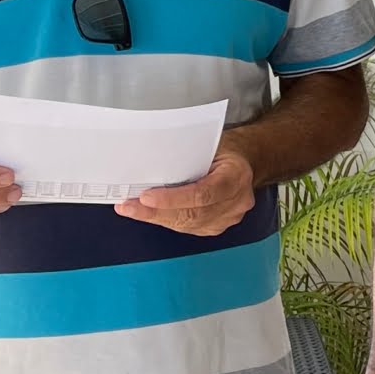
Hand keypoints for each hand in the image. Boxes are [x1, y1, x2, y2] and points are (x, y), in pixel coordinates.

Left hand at [116, 147, 257, 235]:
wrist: (244, 162)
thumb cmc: (224, 151)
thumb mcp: (208, 145)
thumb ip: (187, 157)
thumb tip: (151, 165)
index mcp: (236, 174)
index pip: (203, 193)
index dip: (172, 199)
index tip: (146, 197)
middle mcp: (236, 200)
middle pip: (193, 214)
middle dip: (156, 212)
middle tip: (130, 207)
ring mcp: (229, 216)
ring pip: (188, 224)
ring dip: (158, 218)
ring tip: (133, 210)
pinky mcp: (218, 226)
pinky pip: (189, 228)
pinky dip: (168, 221)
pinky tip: (151, 214)